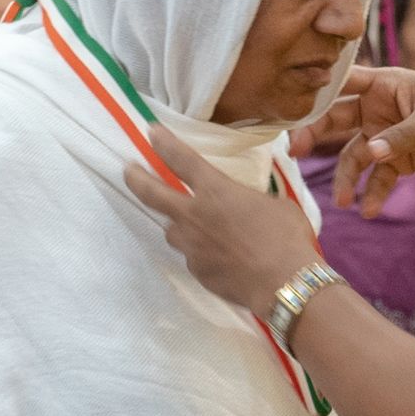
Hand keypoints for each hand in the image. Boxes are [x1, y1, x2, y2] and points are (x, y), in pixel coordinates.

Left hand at [126, 127, 321, 312]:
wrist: (284, 283)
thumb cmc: (286, 237)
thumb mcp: (274, 204)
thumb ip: (251, 200)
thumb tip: (249, 205)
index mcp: (215, 191)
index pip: (181, 159)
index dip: (163, 143)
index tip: (151, 132)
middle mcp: (194, 216)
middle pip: (153, 194)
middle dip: (136, 179)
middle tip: (128, 170)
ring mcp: (191, 246)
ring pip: (172, 230)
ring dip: (178, 224)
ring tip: (190, 225)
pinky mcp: (197, 271)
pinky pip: (192, 256)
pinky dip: (201, 252)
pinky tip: (219, 256)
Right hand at [296, 66, 414, 219]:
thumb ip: (401, 135)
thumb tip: (370, 153)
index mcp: (383, 84)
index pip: (343, 83)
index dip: (317, 92)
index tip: (294, 106)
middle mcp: (376, 108)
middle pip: (337, 121)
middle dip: (316, 136)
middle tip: (296, 152)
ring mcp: (384, 135)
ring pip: (355, 156)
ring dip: (348, 178)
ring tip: (343, 201)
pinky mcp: (397, 160)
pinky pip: (378, 178)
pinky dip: (373, 193)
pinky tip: (369, 210)